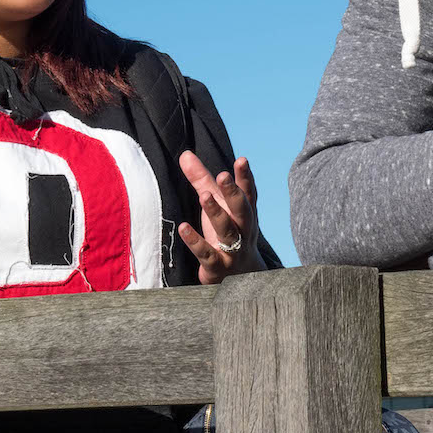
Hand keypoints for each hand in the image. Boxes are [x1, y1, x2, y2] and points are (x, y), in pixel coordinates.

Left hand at [177, 152, 264, 283]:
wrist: (239, 277)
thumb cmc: (227, 232)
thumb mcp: (216, 205)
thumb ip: (201, 180)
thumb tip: (185, 154)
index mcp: (245, 212)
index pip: (248, 193)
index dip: (245, 177)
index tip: (241, 160)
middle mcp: (243, 229)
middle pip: (241, 210)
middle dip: (233, 193)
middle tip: (223, 176)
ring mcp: (232, 249)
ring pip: (227, 231)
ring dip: (216, 213)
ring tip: (204, 197)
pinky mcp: (217, 266)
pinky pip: (207, 254)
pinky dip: (196, 242)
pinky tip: (184, 228)